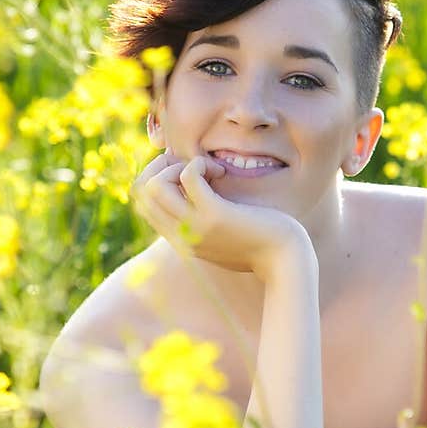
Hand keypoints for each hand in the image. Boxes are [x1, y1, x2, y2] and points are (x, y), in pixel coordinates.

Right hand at [130, 148, 310, 277]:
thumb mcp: (226, 236)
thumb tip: (198, 193)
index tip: (184, 173)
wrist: (286, 262)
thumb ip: (206, 222)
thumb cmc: (262, 244)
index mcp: (180, 239)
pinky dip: (198, 164)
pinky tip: (220, 172)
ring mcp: (195, 227)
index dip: (156, 178)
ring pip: (154, 187)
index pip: (142, 203)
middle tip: (194, 167)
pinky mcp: (215, 217)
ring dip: (176, 167)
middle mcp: (180, 235)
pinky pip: (189, 177)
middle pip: (140, 192)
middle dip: (161, 167)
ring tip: (206, 170)